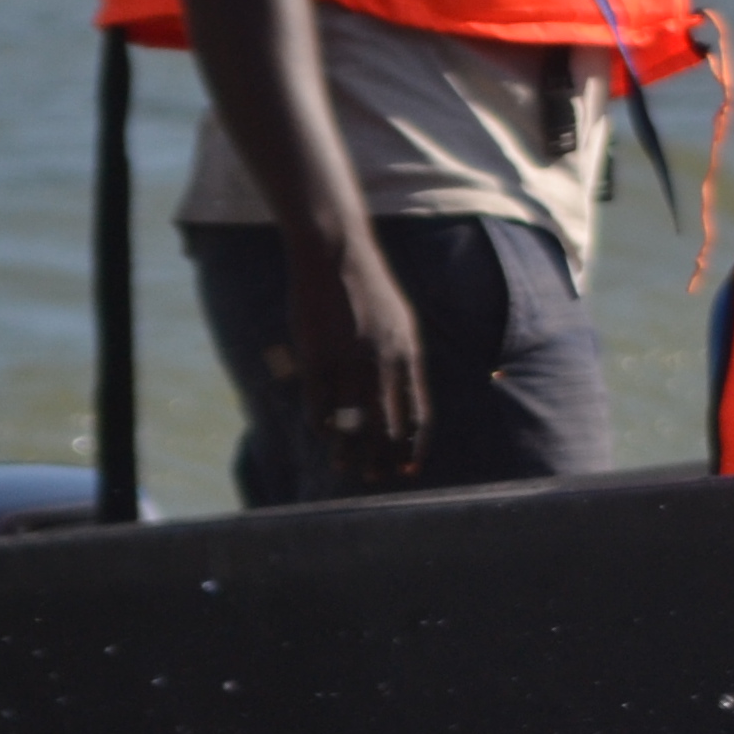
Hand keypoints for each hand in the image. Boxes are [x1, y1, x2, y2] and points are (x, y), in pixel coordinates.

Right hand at [282, 225, 430, 487]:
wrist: (337, 255)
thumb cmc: (368, 291)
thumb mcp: (398, 324)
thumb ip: (401, 360)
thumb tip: (404, 394)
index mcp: (407, 355)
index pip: (417, 413)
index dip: (413, 445)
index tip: (409, 468)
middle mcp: (382, 363)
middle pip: (387, 424)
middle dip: (383, 457)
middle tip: (376, 478)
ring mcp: (348, 361)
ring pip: (352, 421)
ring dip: (350, 450)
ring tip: (344, 468)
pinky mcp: (316, 356)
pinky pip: (319, 403)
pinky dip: (322, 424)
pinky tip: (322, 434)